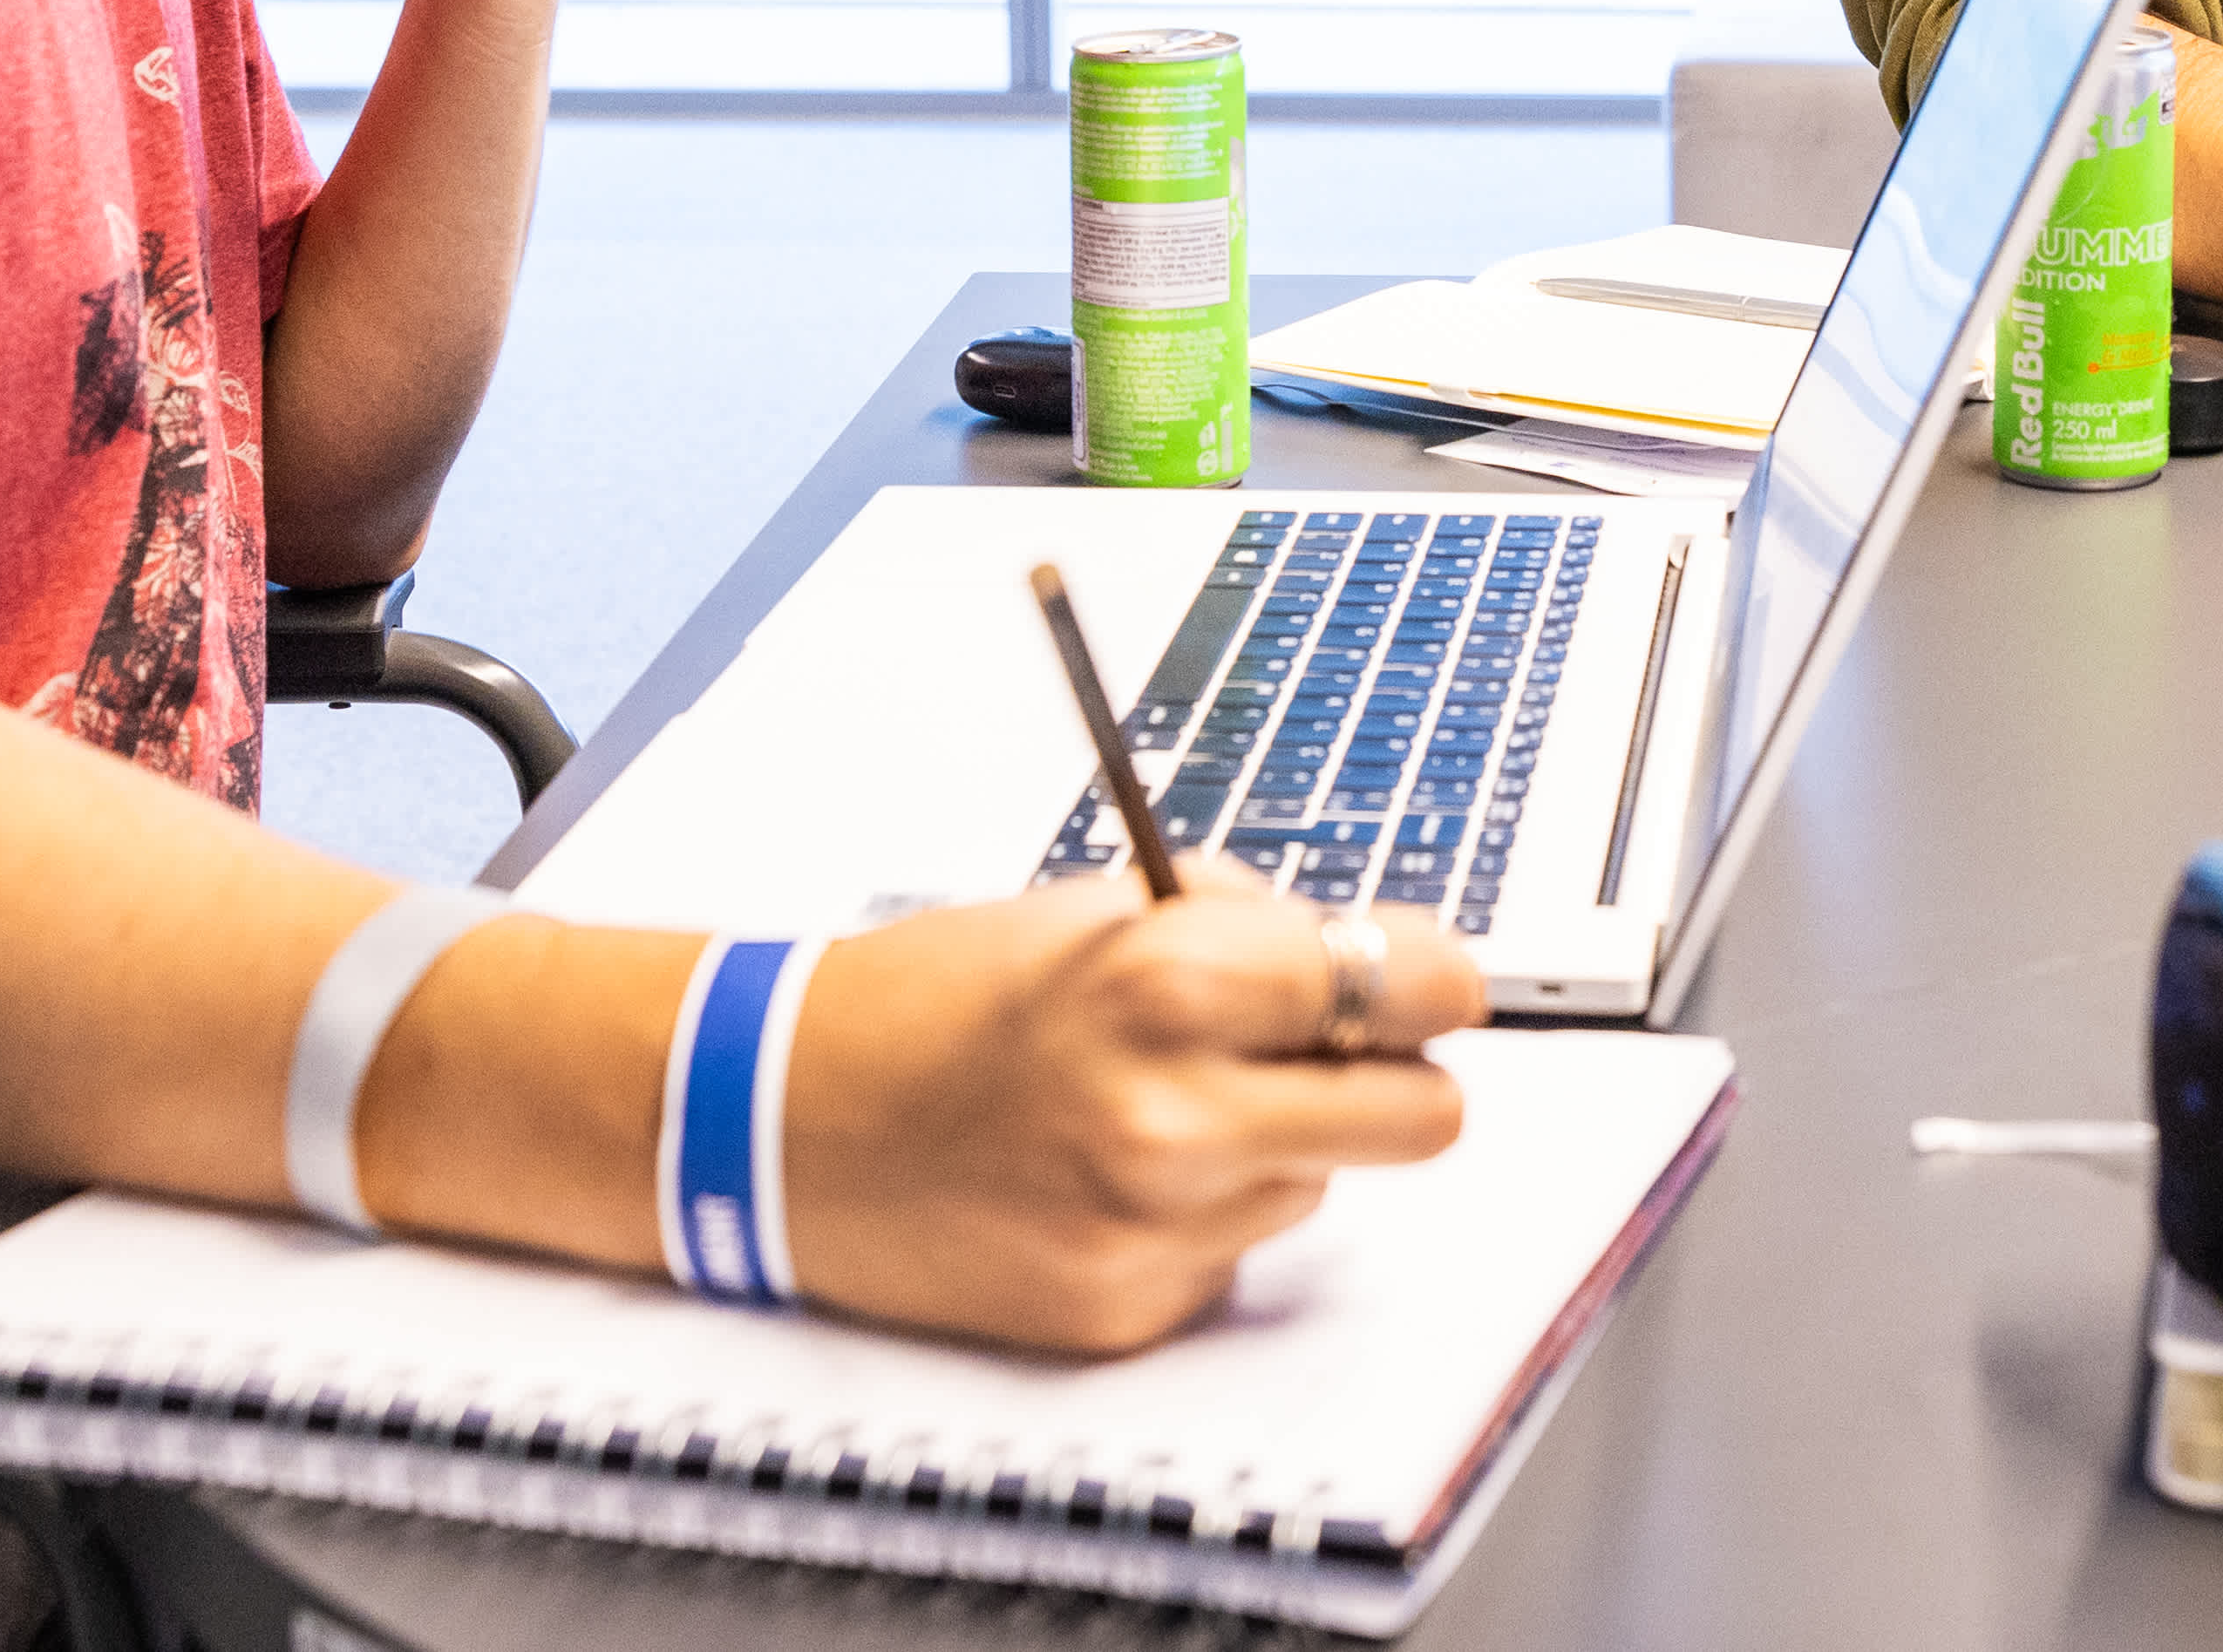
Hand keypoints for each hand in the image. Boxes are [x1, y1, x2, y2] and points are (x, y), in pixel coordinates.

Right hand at [777, 864, 1484, 1352]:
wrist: (787, 1123)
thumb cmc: (944, 996)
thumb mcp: (1101, 910)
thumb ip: (1249, 930)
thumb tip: (1374, 961)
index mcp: (1174, 984)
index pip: (1412, 988)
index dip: (1435, 978)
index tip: (1430, 980)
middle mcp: (1179, 1118)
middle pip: (1426, 1118)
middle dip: (1397, 1078)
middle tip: (1340, 1053)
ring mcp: (1155, 1230)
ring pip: (1322, 1185)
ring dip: (1273, 1144)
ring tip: (1149, 1106)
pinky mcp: (1126, 1311)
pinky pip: (1235, 1252)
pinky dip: (1199, 1215)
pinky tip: (1101, 1178)